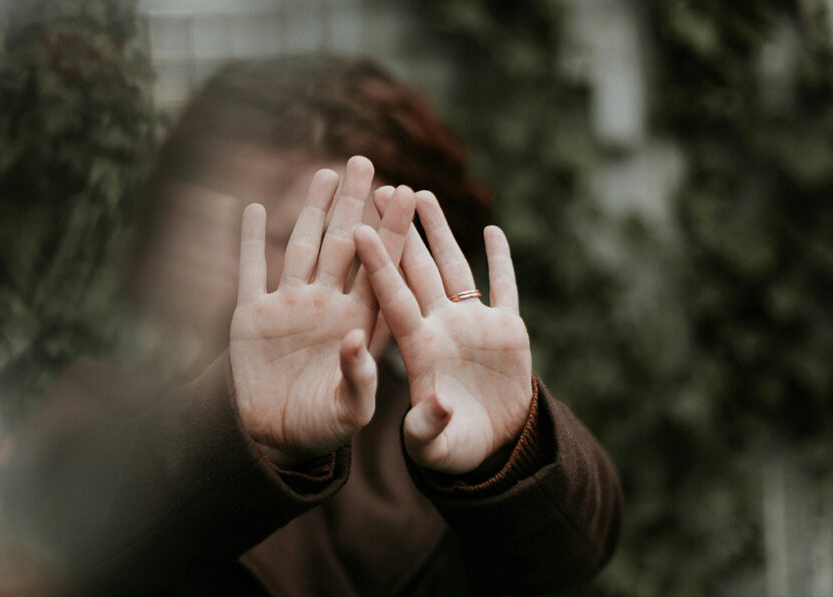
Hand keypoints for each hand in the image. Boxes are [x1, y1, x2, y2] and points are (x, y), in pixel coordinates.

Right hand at [230, 157, 415, 466]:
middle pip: (345, 245)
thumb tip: (358, 341)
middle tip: (366, 162)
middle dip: (355, 204)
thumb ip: (360, 378)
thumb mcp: (350, 411)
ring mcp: (290, 307)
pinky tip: (256, 209)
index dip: (393, 230)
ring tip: (326, 173)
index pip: (381, 268)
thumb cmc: (324, 429)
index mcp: (359, 323)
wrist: (277, 440)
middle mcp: (328, 306)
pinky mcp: (253, 316)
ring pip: (303, 247)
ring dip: (313, 211)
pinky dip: (251, 241)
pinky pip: (252, 270)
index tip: (409, 193)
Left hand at [354, 188, 532, 474]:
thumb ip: (428, 426)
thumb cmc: (449, 449)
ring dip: (440, 231)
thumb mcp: (433, 445)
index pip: (393, 297)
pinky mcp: (507, 331)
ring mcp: (473, 325)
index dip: (379, 264)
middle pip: (417, 269)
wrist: (489, 448)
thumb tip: (437, 404)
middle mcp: (441, 327)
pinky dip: (501, 260)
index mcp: (418, 348)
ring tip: (423, 194)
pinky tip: (492, 231)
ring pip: (454, 267)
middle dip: (402, 229)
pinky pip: (504, 288)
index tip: (360, 229)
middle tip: (382, 187)